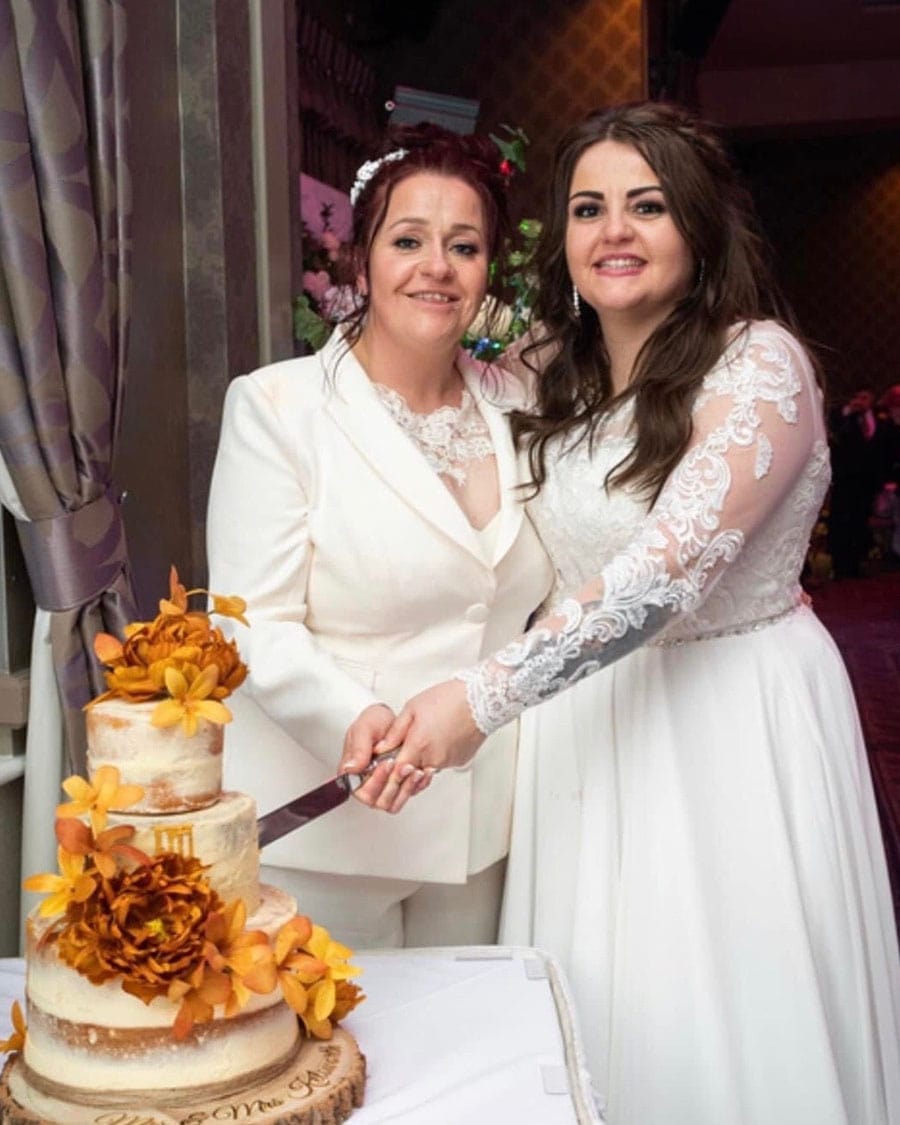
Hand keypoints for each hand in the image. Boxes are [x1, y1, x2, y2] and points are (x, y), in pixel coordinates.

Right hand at [339, 702, 426, 814]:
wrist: (392, 720)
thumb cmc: (375, 722)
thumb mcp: (365, 728)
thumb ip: (358, 748)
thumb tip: (350, 769)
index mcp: (353, 772)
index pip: (360, 791)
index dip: (374, 782)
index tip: (386, 764)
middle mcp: (367, 783)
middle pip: (377, 801)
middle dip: (391, 784)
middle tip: (402, 766)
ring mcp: (384, 785)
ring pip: (392, 803)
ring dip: (405, 788)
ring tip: (413, 770)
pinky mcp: (399, 785)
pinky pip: (407, 795)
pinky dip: (416, 786)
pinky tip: (422, 773)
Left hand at [344, 679, 485, 813]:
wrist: (482, 699)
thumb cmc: (450, 699)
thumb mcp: (413, 708)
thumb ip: (394, 732)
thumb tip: (380, 748)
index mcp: (418, 745)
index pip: (395, 774)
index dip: (385, 778)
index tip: (378, 776)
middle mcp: (433, 759)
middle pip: (409, 778)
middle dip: (398, 780)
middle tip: (392, 777)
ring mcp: (447, 762)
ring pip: (425, 772)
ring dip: (416, 768)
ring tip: (415, 752)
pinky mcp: (458, 761)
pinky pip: (440, 765)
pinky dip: (433, 759)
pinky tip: (434, 744)